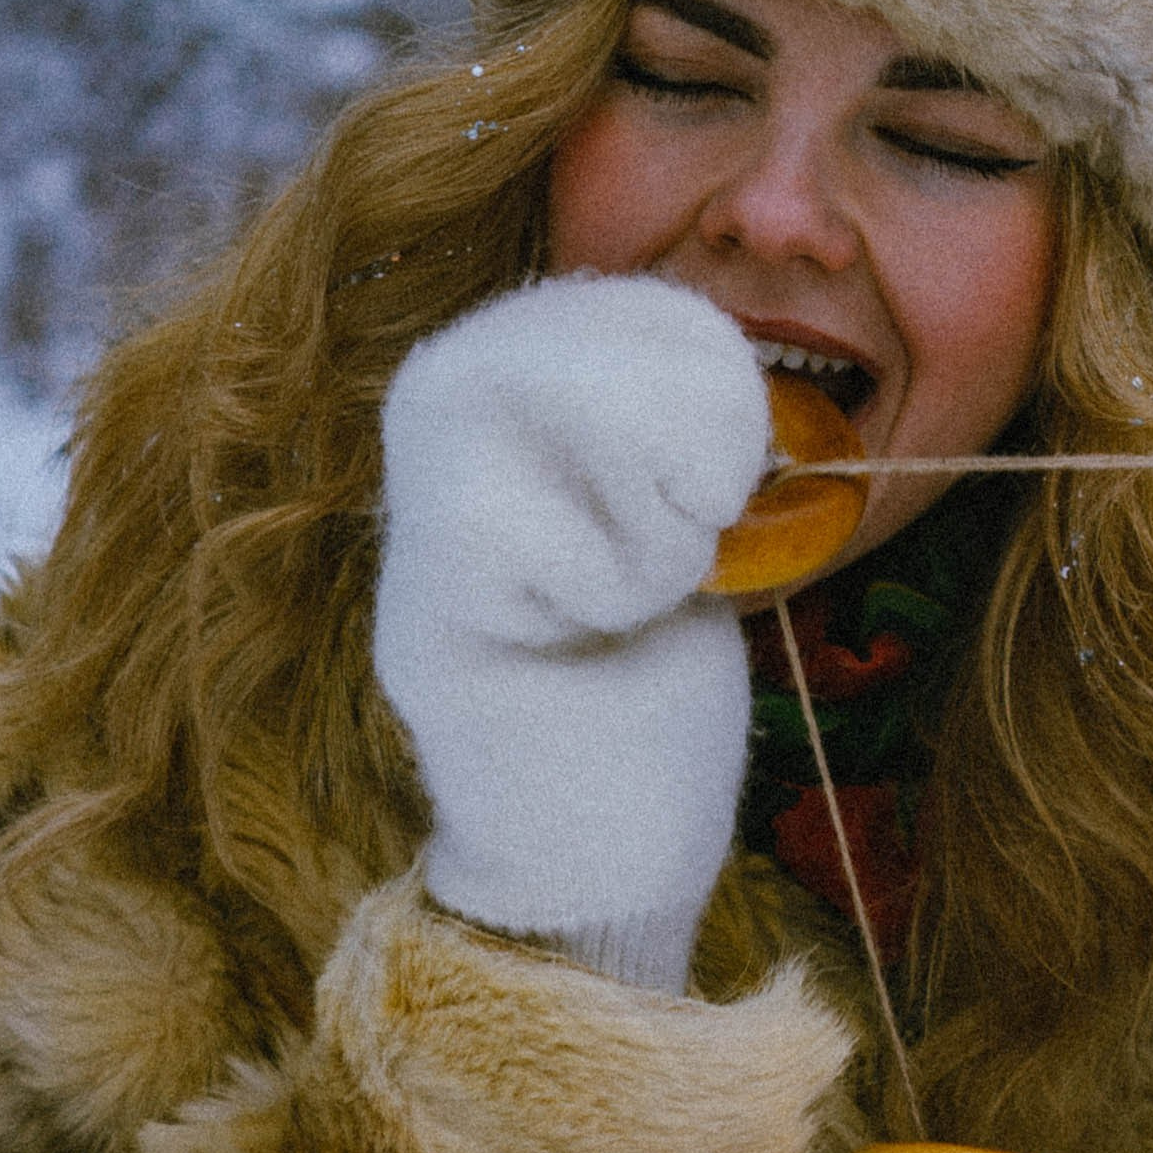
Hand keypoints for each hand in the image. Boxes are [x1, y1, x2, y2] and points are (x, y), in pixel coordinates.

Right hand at [374, 273, 770, 986]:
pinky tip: (597, 636)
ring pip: (551, 400)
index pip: (615, 299)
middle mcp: (436, 428)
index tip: (734, 474)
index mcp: (507, 392)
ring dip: (652, 510)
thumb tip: (721, 341)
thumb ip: (670, 422)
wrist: (601, 853)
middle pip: (572, 332)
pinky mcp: (426, 602)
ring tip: (646, 586)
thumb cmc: (644, 685)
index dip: (709, 367)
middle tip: (700, 530)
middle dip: (687, 430)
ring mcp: (417, 512)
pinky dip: (614, 586)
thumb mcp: (678, 517)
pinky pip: (542, 530)